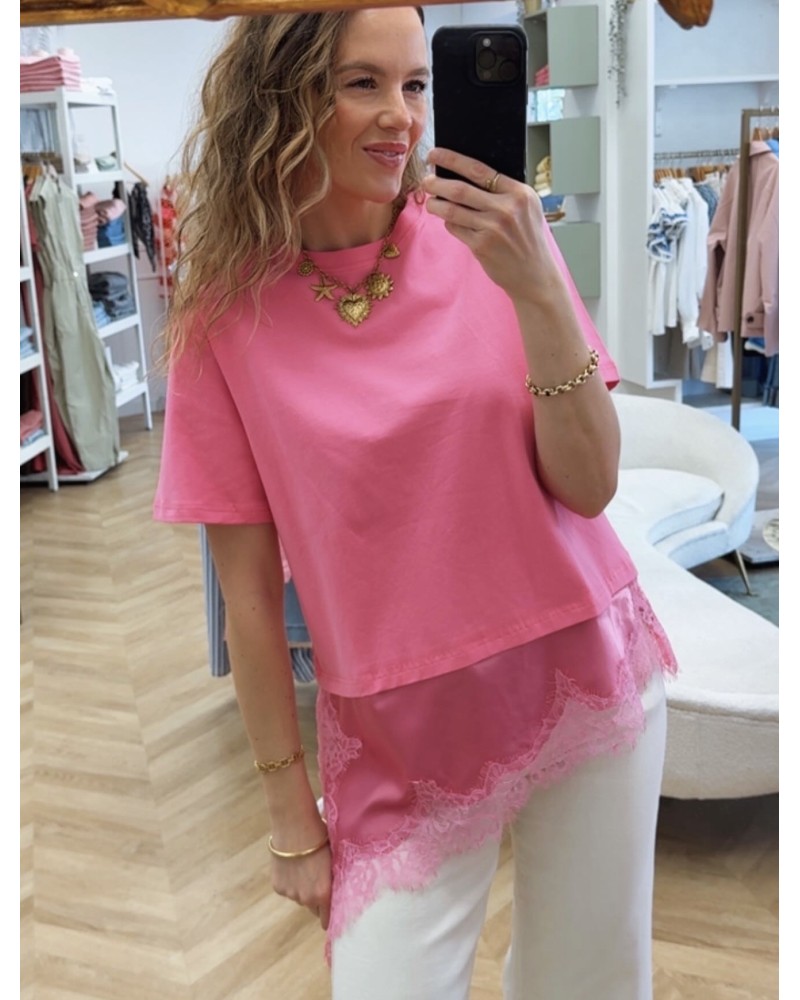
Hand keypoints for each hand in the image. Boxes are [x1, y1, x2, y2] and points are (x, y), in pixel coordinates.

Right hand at [271, 841, 332, 929]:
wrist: (294, 826)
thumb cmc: (320, 838)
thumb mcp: (332, 860)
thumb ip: (332, 879)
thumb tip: (335, 887)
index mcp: (323, 893)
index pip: (326, 919)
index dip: (328, 916)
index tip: (329, 913)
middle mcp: (306, 898)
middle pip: (312, 907)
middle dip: (315, 899)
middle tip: (317, 881)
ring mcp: (290, 893)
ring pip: (298, 897)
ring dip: (302, 889)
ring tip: (304, 868)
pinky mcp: (278, 886)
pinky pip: (287, 889)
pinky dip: (289, 882)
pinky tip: (291, 865)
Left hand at [422, 147, 564, 306]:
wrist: (536, 276)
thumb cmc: (529, 240)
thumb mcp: (527, 209)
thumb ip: (505, 192)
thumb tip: (466, 175)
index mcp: (520, 193)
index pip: (479, 170)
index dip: (452, 160)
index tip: (435, 154)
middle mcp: (506, 209)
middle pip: (460, 189)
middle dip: (437, 183)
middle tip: (426, 180)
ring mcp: (493, 228)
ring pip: (453, 210)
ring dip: (436, 204)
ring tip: (430, 202)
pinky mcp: (482, 246)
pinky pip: (456, 228)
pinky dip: (449, 222)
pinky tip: (449, 221)